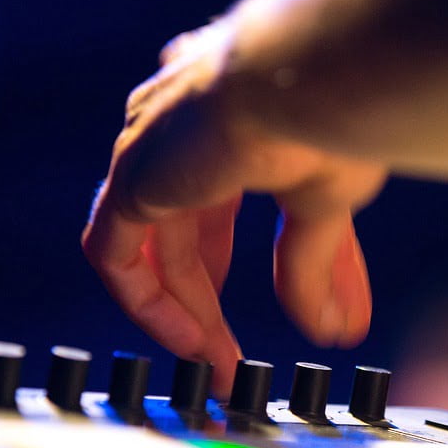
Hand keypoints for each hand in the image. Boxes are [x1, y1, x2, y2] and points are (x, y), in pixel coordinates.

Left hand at [82, 19, 385, 393]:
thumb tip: (329, 325)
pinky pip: (116, 257)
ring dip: (189, 314)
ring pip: (153, 249)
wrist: (308, 83)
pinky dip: (149, 304)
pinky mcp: (132, 178)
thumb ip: (315, 265)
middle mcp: (182, 126)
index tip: (306, 308)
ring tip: (222, 364)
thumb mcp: (329, 205)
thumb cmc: (330, 117)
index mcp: (230, 116)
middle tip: (236, 353)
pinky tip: (192, 342)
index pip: (240, 203)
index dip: (267, 263)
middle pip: (192, 231)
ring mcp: (151, 148)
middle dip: (211, 299)